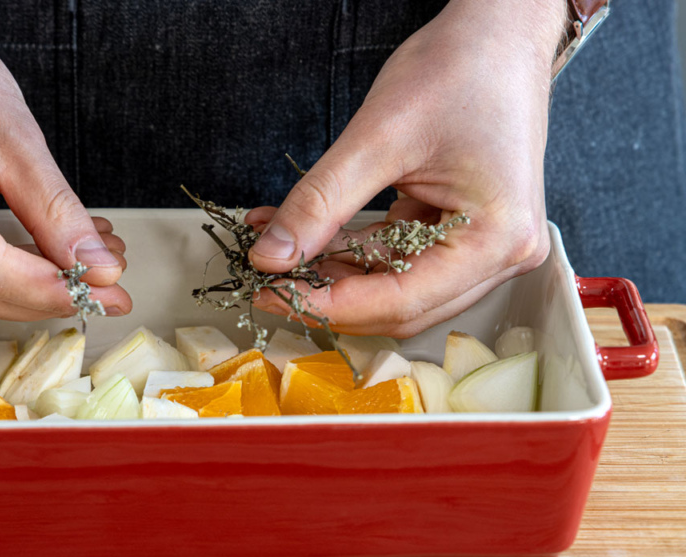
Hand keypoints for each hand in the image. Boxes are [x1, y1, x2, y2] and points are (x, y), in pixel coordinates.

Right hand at [0, 0, 130, 320]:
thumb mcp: (13, 134)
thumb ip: (55, 209)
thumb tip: (94, 266)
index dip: (51, 290)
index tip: (104, 290)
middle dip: (46, 296)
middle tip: (104, 282)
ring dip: (28, 290)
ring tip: (80, 261)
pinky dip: (0, 275)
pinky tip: (41, 257)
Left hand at [247, 0, 564, 336]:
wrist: (496, 33)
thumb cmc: (459, 69)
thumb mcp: (377, 138)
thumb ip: (320, 203)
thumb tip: (270, 256)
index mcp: (496, 237)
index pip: (401, 300)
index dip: (329, 305)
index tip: (272, 295)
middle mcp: (502, 254)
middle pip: (402, 307)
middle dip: (331, 296)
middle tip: (269, 282)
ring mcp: (486, 246)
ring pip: (398, 289)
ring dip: (337, 275)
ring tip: (279, 252)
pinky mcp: (466, 233)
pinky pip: (402, 260)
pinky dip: (353, 252)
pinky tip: (308, 237)